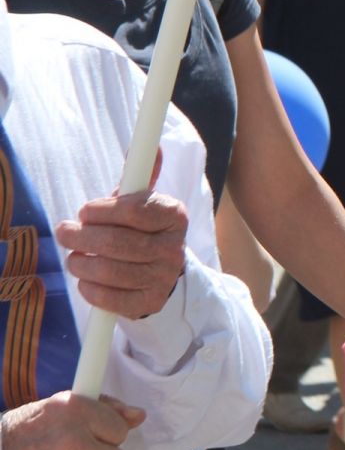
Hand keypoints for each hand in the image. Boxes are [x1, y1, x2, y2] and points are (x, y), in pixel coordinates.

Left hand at [54, 189, 188, 318]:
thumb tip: (149, 148)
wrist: (163, 271)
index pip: (136, 211)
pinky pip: (111, 298)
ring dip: (82, 264)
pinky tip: (85, 279)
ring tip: (74, 257)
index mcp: (175, 216)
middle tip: (65, 232)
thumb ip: (140, 177)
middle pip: (118, 243)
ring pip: (111, 271)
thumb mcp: (143, 202)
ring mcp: (163, 277)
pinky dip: (90, 289)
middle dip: (82, 237)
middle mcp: (174, 247)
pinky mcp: (149, 302)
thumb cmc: (143, 230)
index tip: (84, 211)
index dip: (103, 211)